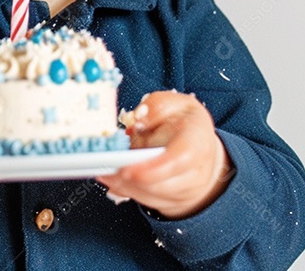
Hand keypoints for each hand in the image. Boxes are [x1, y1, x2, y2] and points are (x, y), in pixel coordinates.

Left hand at [96, 91, 231, 218]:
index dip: (151, 167)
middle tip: (104, 166)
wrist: (201, 147)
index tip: (126, 168)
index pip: (179, 160)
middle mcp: (196, 171)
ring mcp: (187, 191)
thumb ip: (157, 106)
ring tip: (103, 171)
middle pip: (160, 183)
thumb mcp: (176, 103)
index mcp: (197, 141)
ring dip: (125, 184)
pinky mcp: (174, 201)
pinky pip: (148, 201)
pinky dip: (127, 190)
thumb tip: (138, 118)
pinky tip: (111, 178)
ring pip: (151, 196)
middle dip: (129, 177)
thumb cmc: (186, 123)